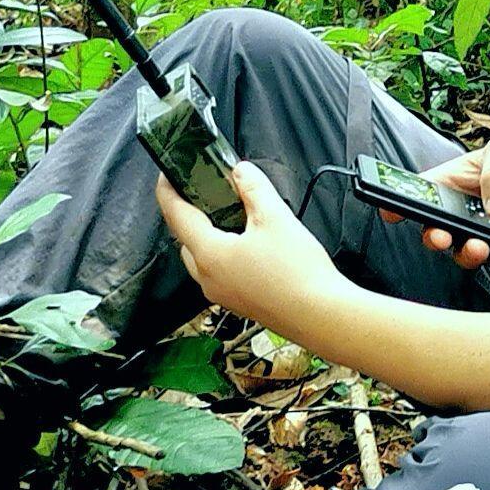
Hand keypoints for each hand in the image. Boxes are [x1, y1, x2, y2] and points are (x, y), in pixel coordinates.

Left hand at [155, 160, 345, 334]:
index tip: (167, 175)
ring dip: (208, 236)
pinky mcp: (238, 303)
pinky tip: (250, 246)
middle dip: (191, 214)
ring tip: (233, 217)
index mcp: (209, 254)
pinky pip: (219, 273)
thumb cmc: (298, 275)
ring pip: (202, 258)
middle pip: (186, 239)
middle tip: (206, 192)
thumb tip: (241, 172)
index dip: (168, 190)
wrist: (321, 317)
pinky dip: (224, 255)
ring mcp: (222, 294)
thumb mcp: (275, 217)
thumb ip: (253, 188)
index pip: (175, 215)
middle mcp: (208, 278)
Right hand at [398, 136, 489, 270]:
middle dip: (433, 238)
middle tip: (440, 237)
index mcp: (450, 186)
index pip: (418, 197)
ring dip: (469, 253)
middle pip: (435, 233)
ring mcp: (483, 237)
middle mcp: (461, 216)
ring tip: (482, 244)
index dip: (398, 204)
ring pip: (465, 255)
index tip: (390, 210)